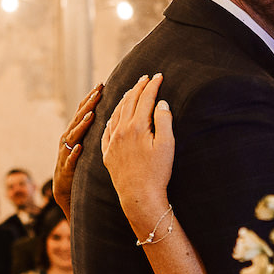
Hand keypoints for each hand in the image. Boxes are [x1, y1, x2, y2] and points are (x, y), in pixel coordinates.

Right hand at [52, 83, 102, 219]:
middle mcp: (69, 138)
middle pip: (78, 117)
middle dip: (88, 104)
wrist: (66, 189)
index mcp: (76, 131)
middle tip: (98, 92)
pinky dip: (74, 153)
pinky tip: (80, 148)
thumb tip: (113, 112)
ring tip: (90, 115)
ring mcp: (66, 152)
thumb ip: (96, 128)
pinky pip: (70, 159)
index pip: (83, 110)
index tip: (102, 84)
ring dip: (81, 125)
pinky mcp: (66, 168)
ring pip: (73, 135)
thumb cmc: (81, 163)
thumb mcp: (88, 142)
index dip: (91, 97)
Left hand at [101, 75, 177, 231]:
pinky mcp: (108, 153)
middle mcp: (121, 131)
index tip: (159, 76)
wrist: (139, 196)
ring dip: (124, 99)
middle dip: (138, 87)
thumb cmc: (157, 173)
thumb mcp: (167, 146)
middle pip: (129, 102)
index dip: (153, 85)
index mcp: (137, 127)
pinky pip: (107, 130)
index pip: (145, 99)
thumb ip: (164, 121)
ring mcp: (112, 142)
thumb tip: (161, 103)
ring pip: (116, 113)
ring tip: (130, 91)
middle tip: (145, 78)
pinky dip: (111, 117)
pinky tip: (114, 115)